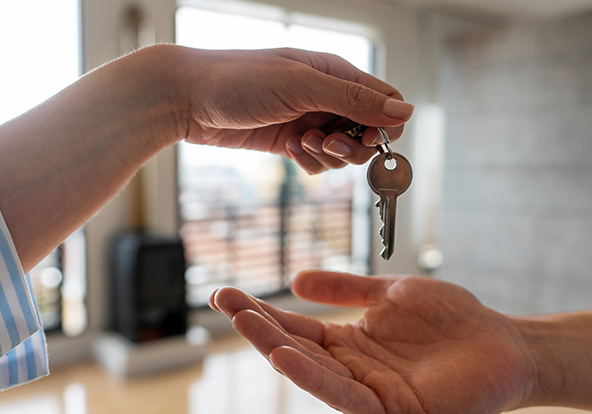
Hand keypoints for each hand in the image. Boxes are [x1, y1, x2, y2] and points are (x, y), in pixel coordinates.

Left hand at [176, 46, 412, 173]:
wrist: (186, 98)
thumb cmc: (238, 80)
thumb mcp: (302, 86)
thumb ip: (354, 99)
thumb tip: (405, 112)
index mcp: (335, 73)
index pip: (385, 101)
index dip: (385, 125)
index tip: (368, 139)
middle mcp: (326, 96)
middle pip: (367, 133)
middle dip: (352, 146)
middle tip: (323, 143)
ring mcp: (308, 120)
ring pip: (343, 152)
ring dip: (328, 156)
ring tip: (299, 144)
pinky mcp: (290, 142)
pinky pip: (318, 162)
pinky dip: (310, 163)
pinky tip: (289, 151)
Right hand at [210, 270, 537, 413]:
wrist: (506, 345)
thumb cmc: (454, 321)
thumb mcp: (392, 294)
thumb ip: (347, 288)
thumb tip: (296, 279)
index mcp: (351, 343)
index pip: (297, 327)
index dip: (262, 312)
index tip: (226, 293)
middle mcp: (354, 370)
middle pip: (297, 349)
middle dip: (259, 327)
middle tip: (224, 302)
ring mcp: (372, 392)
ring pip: (315, 373)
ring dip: (277, 349)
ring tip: (244, 323)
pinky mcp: (395, 412)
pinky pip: (347, 396)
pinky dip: (315, 378)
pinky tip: (287, 357)